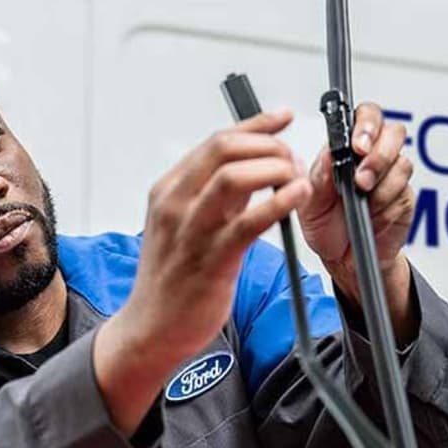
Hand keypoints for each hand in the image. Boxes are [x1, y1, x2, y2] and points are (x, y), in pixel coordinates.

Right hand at [95, 109, 310, 433]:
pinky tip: (296, 198)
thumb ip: (212, 198)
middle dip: (268, 145)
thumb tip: (250, 171)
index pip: (217, 141)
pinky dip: (278, 203)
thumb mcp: (182, 227)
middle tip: (292, 160)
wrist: (150, 329)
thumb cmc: (171, 281)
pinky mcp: (211, 260)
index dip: (256, 124)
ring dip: (275, 169)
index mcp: (168, 191)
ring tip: (297, 180)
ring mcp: (191, 231)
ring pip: (235, 176)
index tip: (283, 118)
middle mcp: (175, 203)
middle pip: (226, 148)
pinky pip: (249, 222)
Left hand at [299, 102, 415, 284]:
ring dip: (381, 184)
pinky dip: (386, 206)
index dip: (366, 125)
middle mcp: (373, 157)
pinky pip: (404, 192)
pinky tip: (373, 216)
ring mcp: (391, 176)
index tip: (358, 146)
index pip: (365, 117)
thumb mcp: (310, 205)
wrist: (344, 261)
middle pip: (393, 132)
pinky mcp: (403, 197)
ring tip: (364, 201)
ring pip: (401, 163)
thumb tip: (328, 154)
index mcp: (347, 149)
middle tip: (362, 179)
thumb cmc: (326, 228)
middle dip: (379, 154)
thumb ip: (318, 179)